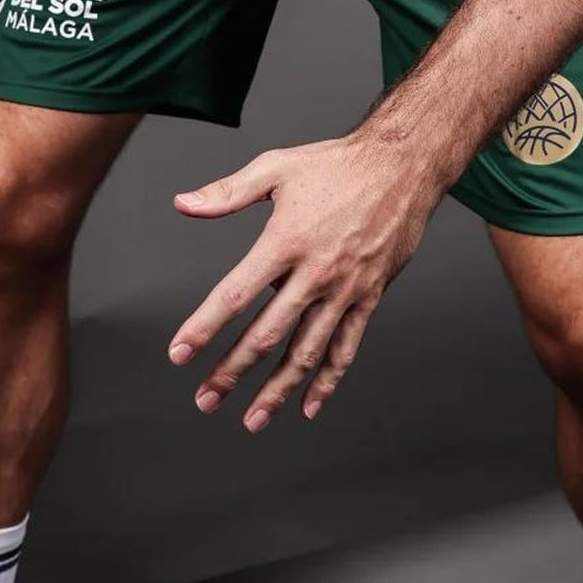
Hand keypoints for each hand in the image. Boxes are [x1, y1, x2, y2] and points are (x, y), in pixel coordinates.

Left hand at [167, 132, 441, 429]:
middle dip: (232, 372)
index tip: (179, 353)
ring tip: (252, 419)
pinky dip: (327, 381)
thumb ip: (227, 192)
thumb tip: (183, 205)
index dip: (203, 328)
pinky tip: (308, 406)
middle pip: (266, 334)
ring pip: (307, 352)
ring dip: (277, 389)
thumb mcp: (276, 167)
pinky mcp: (369, 296)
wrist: (403, 165)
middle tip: (205, 399)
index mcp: (285, 241)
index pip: (235, 295)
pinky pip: (346, 347)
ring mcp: (345, 289)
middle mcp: (315, 273)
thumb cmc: (336, 164)